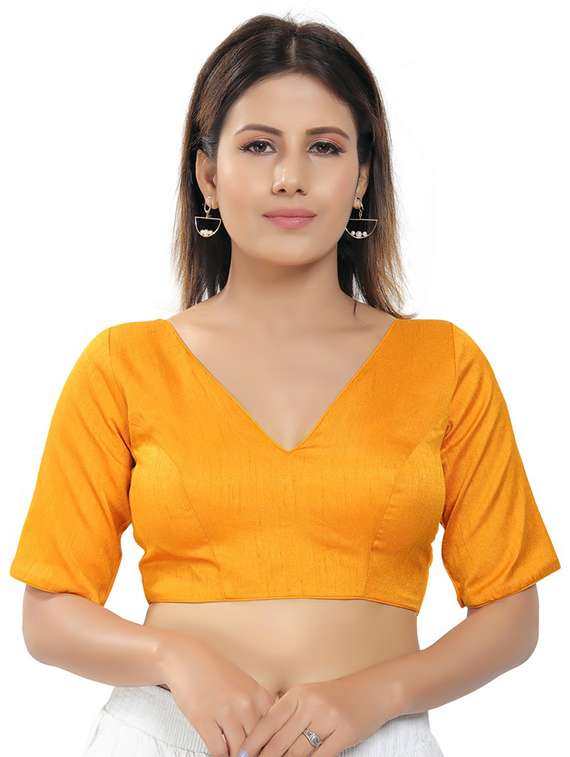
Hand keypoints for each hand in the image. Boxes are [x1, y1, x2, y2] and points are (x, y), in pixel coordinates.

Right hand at [156, 629, 278, 756]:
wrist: (186, 658)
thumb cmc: (215, 672)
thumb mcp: (243, 685)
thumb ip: (256, 708)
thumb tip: (265, 736)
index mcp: (259, 695)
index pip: (274, 731)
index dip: (270, 747)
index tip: (265, 752)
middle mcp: (246, 703)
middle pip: (258, 743)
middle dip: (253, 754)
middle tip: (248, 756)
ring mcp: (225, 711)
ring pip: (239, 750)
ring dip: (236, 756)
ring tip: (233, 756)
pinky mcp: (204, 719)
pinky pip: (218, 750)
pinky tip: (219, 755)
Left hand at [236, 667, 400, 756]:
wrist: (371, 691)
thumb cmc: (334, 697)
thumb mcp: (307, 696)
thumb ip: (286, 712)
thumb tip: (261, 737)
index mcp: (297, 694)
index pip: (268, 721)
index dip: (253, 742)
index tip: (241, 756)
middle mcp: (310, 704)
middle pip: (280, 741)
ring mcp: (327, 719)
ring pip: (297, 752)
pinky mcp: (343, 734)